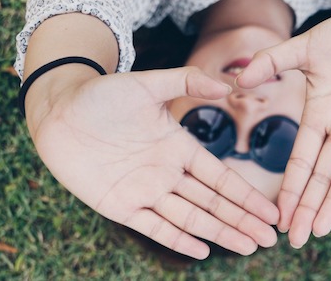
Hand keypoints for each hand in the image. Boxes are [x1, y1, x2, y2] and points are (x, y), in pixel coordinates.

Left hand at [26, 66, 278, 258]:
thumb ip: (187, 80)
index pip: (221, 177)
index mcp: (180, 148)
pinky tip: (202, 250)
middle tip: (270, 239)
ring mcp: (145, 192)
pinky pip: (153, 227)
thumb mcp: (149, 84)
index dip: (246, 195)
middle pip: (213, 203)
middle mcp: (168, 173)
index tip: (271, 210)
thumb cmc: (103, 94)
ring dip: (220, 232)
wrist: (59, 111)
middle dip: (242, 220)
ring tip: (249, 247)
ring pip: (190, 218)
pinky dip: (177, 239)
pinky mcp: (119, 206)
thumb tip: (227, 84)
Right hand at [236, 10, 330, 247]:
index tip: (278, 215)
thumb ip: (274, 61)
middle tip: (296, 239)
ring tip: (319, 229)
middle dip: (309, 206)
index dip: (291, 188)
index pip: (301, 161)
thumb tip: (239, 78)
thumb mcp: (306, 47)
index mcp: (318, 115)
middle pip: (322, 176)